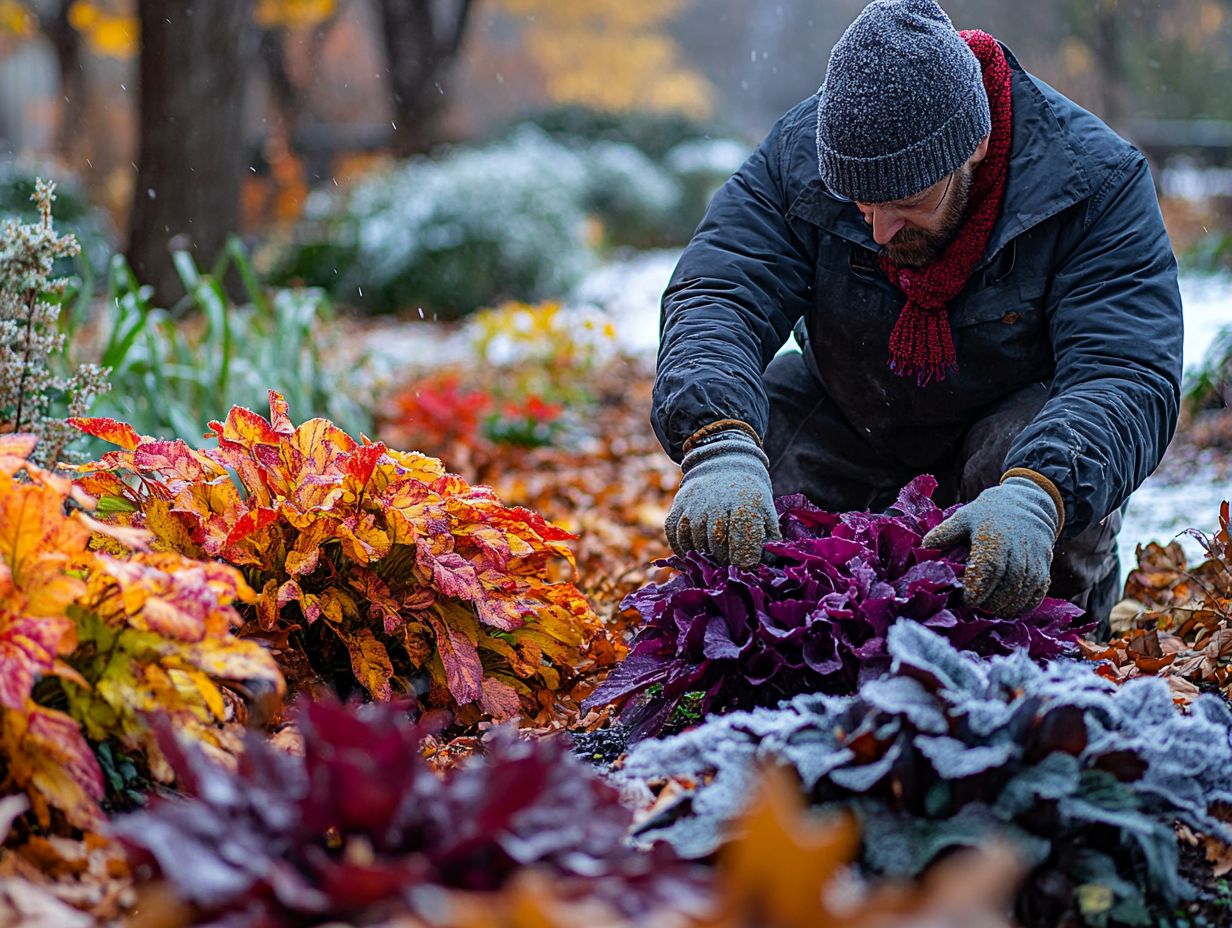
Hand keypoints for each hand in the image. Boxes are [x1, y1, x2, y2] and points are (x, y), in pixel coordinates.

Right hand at [665, 430, 780, 569]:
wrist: (723, 466)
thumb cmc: (749, 496)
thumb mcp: (766, 511)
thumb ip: (770, 539)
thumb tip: (770, 568)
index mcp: (743, 503)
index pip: (742, 538)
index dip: (745, 558)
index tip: (747, 567)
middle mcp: (715, 504)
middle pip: (717, 544)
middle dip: (725, 560)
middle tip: (731, 567)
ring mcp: (692, 507)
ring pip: (695, 543)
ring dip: (705, 557)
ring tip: (716, 560)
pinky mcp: (676, 509)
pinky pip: (676, 538)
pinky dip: (684, 550)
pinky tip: (696, 554)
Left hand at [922, 475, 1060, 615]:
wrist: (1027, 503)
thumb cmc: (989, 514)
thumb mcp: (964, 517)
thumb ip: (944, 534)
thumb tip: (923, 548)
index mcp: (995, 536)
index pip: (989, 567)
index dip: (979, 587)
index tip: (967, 600)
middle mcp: (1018, 549)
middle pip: (1008, 583)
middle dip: (992, 601)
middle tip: (976, 610)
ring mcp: (1035, 558)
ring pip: (1024, 590)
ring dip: (1007, 605)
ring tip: (991, 612)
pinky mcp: (1045, 566)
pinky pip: (1038, 591)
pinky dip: (1025, 605)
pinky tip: (1010, 611)